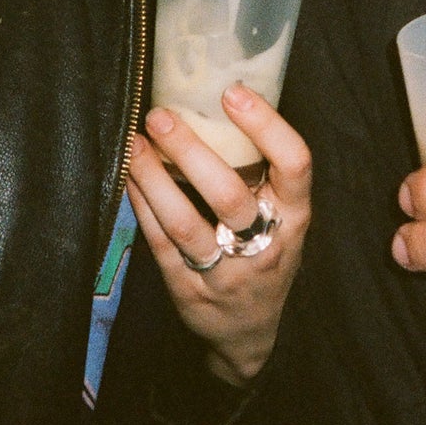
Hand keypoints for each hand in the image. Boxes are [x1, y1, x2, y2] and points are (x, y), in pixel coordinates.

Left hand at [127, 84, 310, 385]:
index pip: (294, 165)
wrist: (249, 331)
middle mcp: (264, 246)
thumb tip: (221, 100)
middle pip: (229, 195)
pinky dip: (142, 204)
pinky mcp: (188, 290)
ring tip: (135, 142)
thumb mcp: (284, 218)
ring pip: (186, 224)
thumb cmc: (267, 254)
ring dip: (155, 178)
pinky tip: (130, 175)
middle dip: (190, 151)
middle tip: (161, 115)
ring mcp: (225, 273)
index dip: (266, 126)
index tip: (232, 92)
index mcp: (295, 216)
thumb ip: (264, 173)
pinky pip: (161, 243)